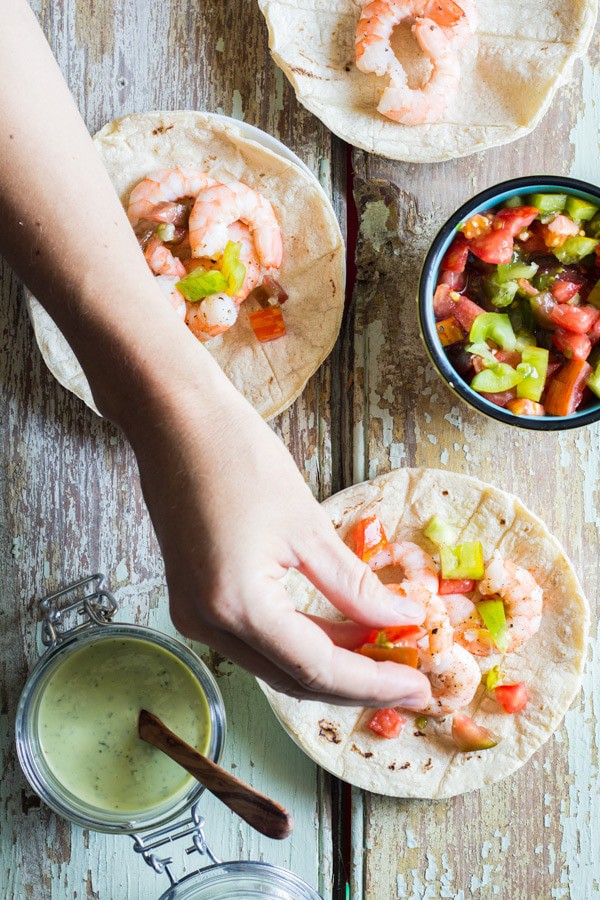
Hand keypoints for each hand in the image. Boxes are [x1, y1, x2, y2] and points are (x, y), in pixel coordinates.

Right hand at [125, 352, 431, 707]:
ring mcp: (194, 615)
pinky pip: (256, 639)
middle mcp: (209, 624)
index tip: (419, 687)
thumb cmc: (237, 457)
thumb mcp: (307, 525)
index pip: (318, 668)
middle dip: (355, 681)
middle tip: (410, 679)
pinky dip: (299, 640)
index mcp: (238, 607)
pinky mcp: (195, 599)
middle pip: (294, 678)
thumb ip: (355, 585)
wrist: (173, 420)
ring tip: (384, 651)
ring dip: (330, 662)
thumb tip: (401, 619)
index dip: (374, 682)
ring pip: (274, 663)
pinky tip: (340, 628)